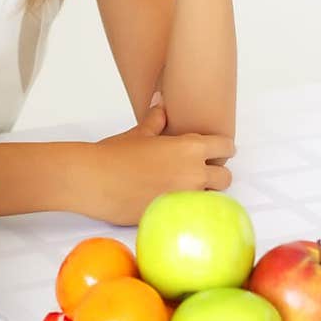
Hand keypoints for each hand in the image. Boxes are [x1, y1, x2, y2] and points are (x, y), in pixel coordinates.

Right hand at [75, 101, 234, 225]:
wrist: (94, 180)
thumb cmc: (114, 154)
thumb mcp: (139, 133)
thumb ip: (157, 120)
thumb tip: (161, 104)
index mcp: (190, 148)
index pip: (225, 147)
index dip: (221, 147)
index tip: (215, 150)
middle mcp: (194, 174)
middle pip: (225, 177)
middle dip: (216, 174)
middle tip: (199, 171)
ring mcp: (185, 198)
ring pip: (211, 198)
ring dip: (203, 193)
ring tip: (182, 187)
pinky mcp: (174, 216)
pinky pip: (191, 213)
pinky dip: (185, 208)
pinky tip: (169, 202)